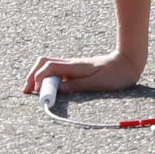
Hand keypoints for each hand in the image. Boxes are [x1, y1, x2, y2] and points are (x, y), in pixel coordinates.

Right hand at [20, 49, 144, 98]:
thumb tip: (58, 89)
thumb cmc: (116, 74)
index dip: (38, 78)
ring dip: (38, 75)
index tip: (34, 91)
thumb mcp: (98, 83)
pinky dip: (47, 77)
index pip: (49, 68)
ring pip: (48, 65)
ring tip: (32, 89)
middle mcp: (71, 64)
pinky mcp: (76, 70)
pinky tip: (47, 87)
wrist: (128, 62)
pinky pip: (56, 71)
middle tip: (26, 90)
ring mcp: (73, 66)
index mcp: (75, 66)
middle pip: (44, 63)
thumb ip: (78, 86)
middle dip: (32, 75)